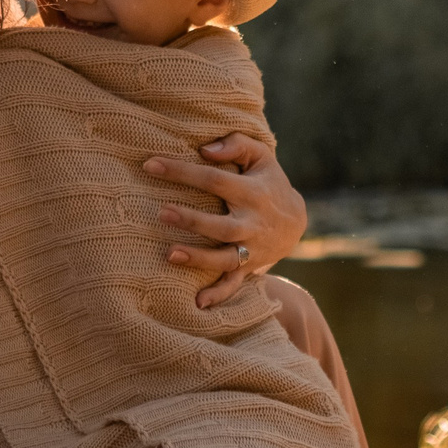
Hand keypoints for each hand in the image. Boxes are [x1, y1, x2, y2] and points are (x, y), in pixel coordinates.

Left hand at [142, 131, 308, 308]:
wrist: (296, 221)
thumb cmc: (268, 181)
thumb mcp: (261, 157)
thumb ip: (236, 145)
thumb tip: (205, 149)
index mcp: (252, 192)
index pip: (214, 180)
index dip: (183, 171)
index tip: (151, 164)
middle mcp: (253, 222)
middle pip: (221, 224)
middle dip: (192, 220)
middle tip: (162, 212)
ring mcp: (251, 248)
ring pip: (226, 257)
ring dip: (199, 258)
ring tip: (170, 254)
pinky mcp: (249, 267)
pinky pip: (235, 283)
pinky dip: (219, 294)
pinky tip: (199, 303)